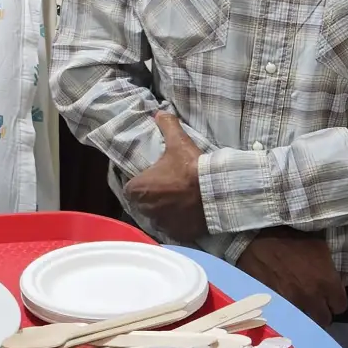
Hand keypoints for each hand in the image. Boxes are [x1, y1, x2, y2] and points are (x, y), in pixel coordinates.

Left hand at [124, 113, 206, 241]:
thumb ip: (167, 126)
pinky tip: (188, 216)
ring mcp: (162, 224)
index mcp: (138, 189)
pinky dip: (179, 225)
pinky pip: (174, 230)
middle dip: (152, 199)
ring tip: (178, 203)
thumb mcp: (179, 143)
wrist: (216, 192)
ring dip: (164, 212)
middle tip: (168, 190)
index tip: (152, 180)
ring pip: (157, 219)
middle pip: (143, 205)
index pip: (131, 189)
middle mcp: (145, 210)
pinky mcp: (178, 234)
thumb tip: (160, 112)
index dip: (141, 184)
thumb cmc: (191, 167)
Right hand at [236, 229, 347, 326]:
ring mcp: (291, 304)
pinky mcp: (273, 304)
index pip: (340, 306)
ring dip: (303, 312)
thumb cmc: (291, 237)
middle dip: (320, 310)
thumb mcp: (318, 247)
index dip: (334, 299)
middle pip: (323, 319)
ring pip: (303, 320)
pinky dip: (284, 309)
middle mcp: (311, 298)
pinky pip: (284, 314)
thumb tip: (331, 279)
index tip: (328, 294)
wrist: (257, 237)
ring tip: (296, 301)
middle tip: (313, 301)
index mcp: (327, 283)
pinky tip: (280, 298)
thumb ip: (328, 269)